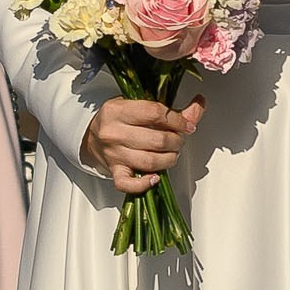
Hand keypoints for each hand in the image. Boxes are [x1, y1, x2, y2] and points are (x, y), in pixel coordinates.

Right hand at [80, 91, 205, 196]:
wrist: (91, 136)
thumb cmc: (118, 120)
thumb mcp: (139, 106)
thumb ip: (171, 109)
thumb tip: (197, 108)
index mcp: (117, 110)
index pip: (155, 113)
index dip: (177, 120)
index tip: (186, 124)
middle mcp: (113, 132)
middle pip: (158, 139)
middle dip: (177, 140)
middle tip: (178, 139)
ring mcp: (113, 154)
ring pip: (151, 161)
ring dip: (169, 159)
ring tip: (172, 153)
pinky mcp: (114, 172)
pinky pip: (129, 184)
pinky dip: (144, 183)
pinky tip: (155, 177)